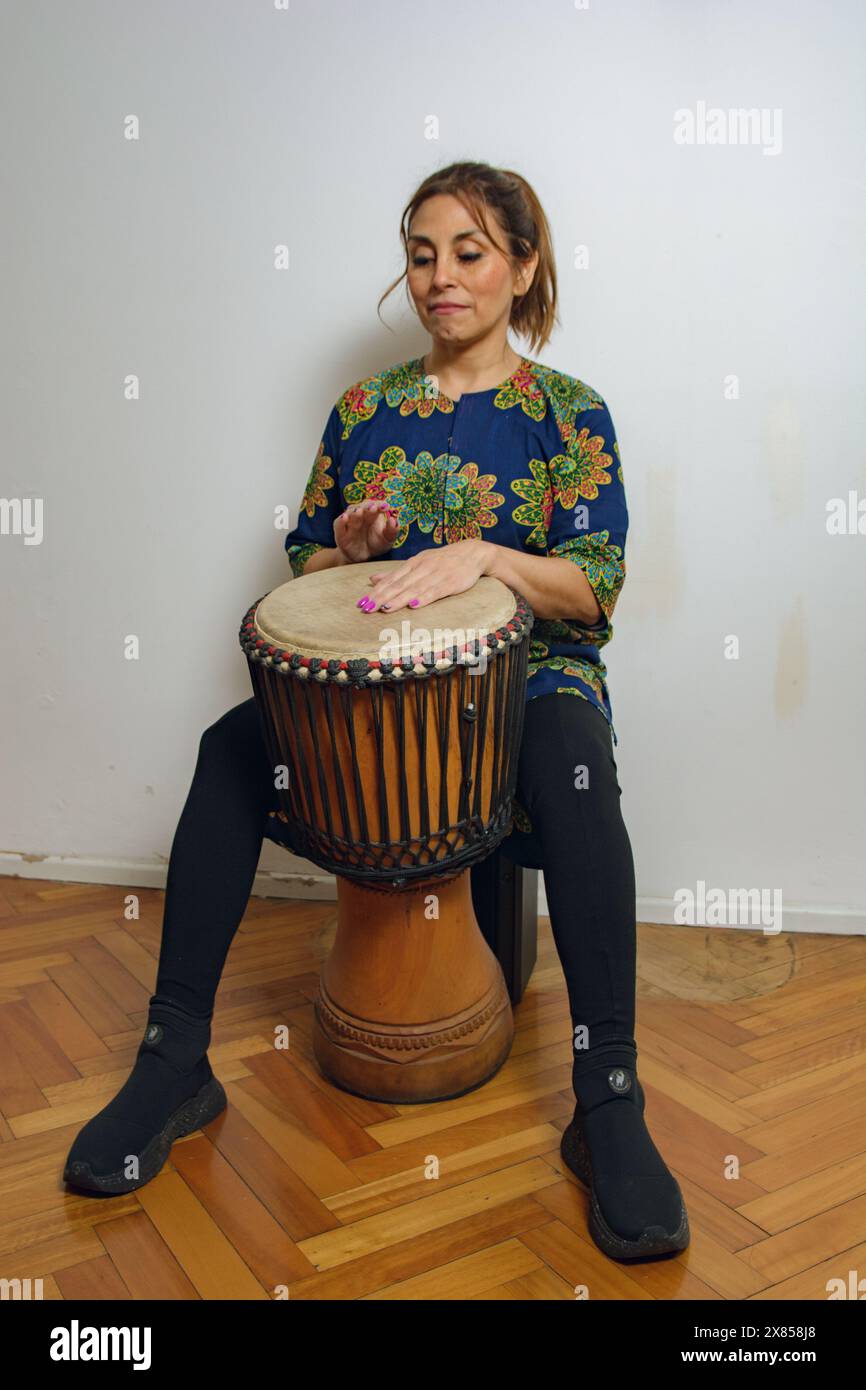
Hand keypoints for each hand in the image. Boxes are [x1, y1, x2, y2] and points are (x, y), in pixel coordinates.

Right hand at [334, 500, 399, 562]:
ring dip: (355, 511)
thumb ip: (392, 531)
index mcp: (373, 514)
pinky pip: (338, 523)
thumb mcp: (387, 540)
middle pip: (363, 506)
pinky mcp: (340, 531)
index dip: (380, 505)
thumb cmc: (376, 544)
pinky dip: (341, 520)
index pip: (376, 505)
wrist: (363, 558)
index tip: (386, 507)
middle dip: (368, 506)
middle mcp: (361, 515)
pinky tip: (344, 517)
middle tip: (374, 507)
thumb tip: (394, 520)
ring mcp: (350, 522)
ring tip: (360, 512)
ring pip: (351, 512)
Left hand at [357, 539, 492, 612]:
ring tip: (384, 609)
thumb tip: (372, 579)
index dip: (375, 591)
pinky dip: (423, 598)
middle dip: (381, 597)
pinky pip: (435, 591)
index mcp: (413, 563)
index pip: (390, 580)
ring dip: (398, 599)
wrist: (473, 553)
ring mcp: (436, 574)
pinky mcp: (450, 583)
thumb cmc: (443, 561)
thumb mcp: (418, 562)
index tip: (361, 603)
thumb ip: (396, 572)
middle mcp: (422, 568)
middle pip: (398, 585)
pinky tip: (413, 605)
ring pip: (414, 589)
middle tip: (366, 608)